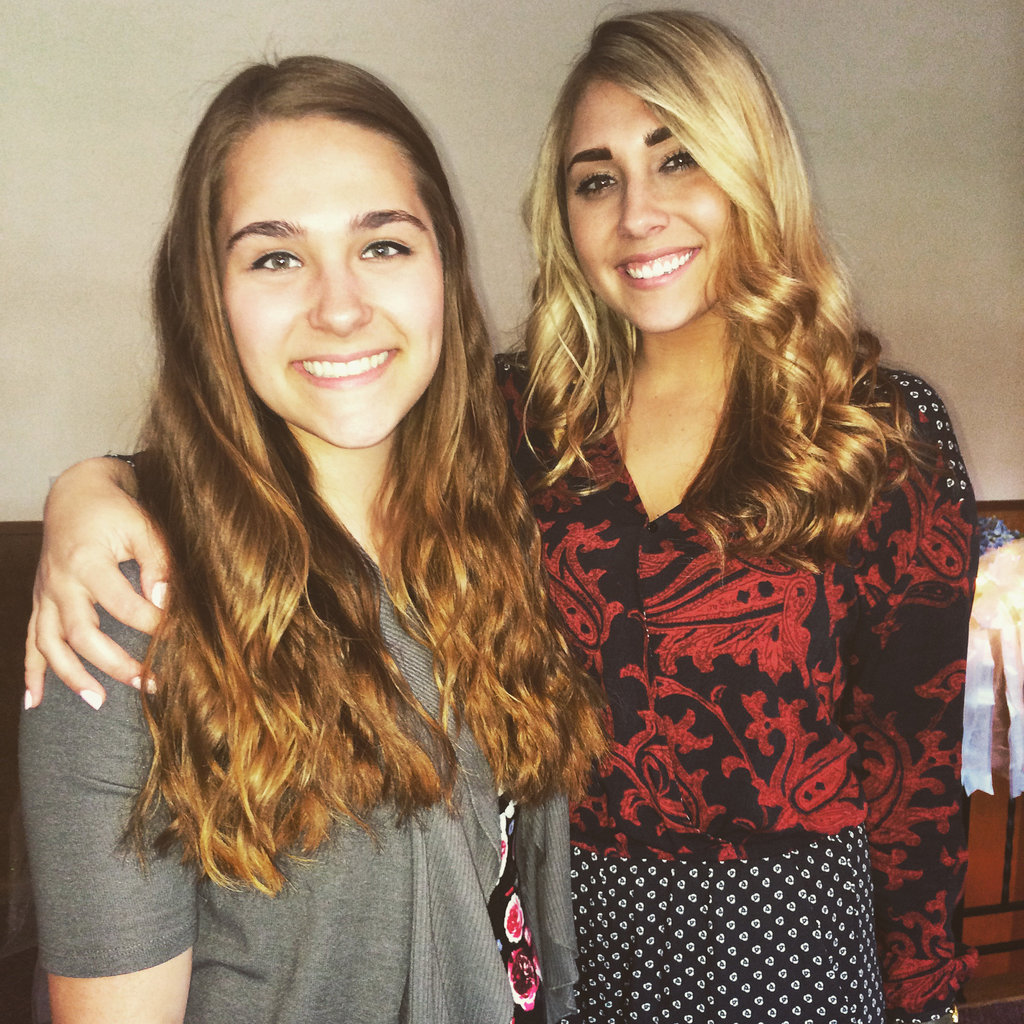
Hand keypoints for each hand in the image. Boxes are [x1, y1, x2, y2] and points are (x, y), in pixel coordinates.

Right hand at [24, 457, 169, 707]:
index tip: (176, 633)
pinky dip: (31, 673)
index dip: (151, 621)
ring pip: (50, 645)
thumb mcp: (143, 527)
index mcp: (87, 562)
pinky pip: (30, 642)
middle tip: (148, 684)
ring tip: (99, 702)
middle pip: (82, 634)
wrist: (75, 495)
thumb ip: (158, 562)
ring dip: (72, 677)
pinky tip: (34, 702)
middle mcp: (60, 583)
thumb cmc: (115, 512)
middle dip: (115, 663)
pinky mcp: (40, 602)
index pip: (121, 603)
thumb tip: (165, 601)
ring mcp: (45, 595)